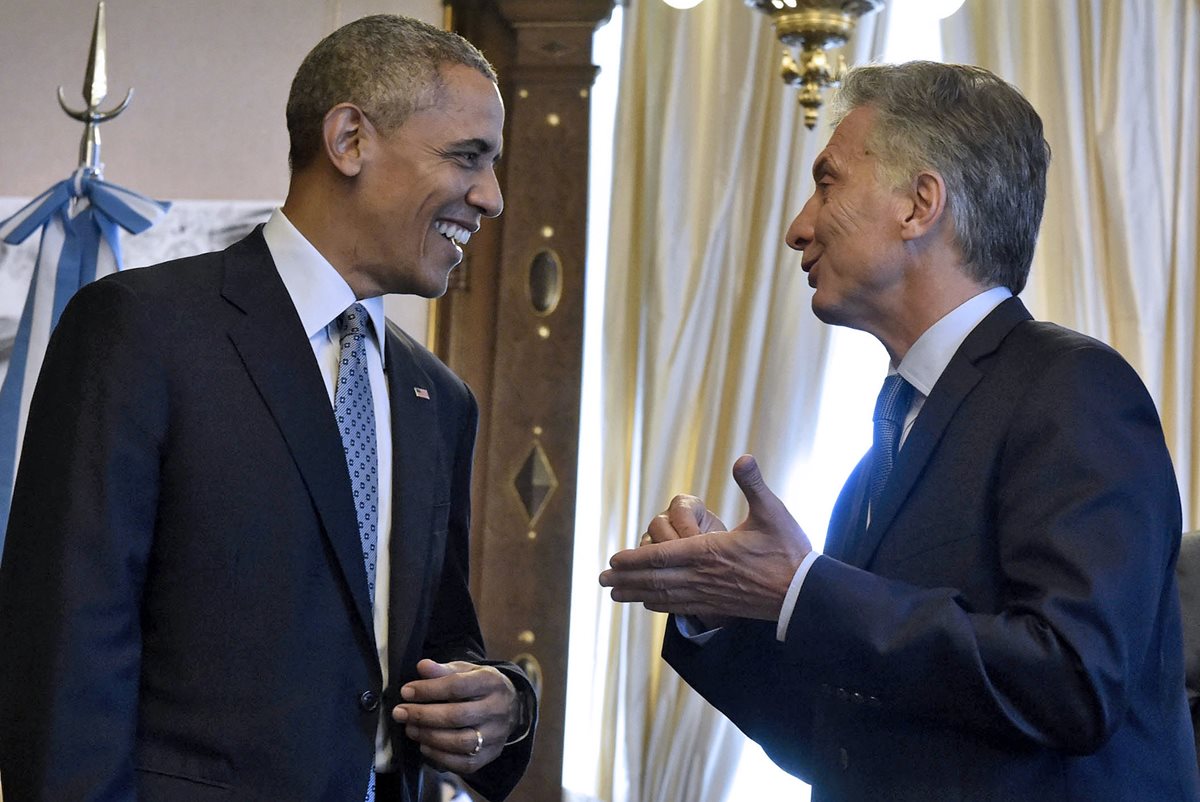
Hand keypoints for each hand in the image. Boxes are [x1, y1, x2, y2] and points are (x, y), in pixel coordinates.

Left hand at [392, 659, 519, 773]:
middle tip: (400, 712)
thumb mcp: (465, 671)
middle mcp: (497, 709)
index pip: (457, 686)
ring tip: (410, 728)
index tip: (406, 692)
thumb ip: (443, 670)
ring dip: (429, 736)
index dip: (428, 690)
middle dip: (423, 715)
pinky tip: (424, 745)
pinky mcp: (491, 755)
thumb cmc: (479, 686)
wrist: (509, 707)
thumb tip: (422, 666)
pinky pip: (463, 762)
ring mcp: (496, 735)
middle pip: (457, 716)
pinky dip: (439, 756)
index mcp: (491, 682)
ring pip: (460, 742)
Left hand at [599, 455, 811, 621]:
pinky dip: (660, 606)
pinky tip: (649, 604)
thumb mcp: (773, 512)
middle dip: (625, 579)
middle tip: (600, 580)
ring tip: (614, 594)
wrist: (806, 594)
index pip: (662, 556)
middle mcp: (703, 577)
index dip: (634, 559)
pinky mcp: (719, 608)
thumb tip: (743, 457)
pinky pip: (681, 608)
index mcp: (710, 552)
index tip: (612, 559)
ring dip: (636, 594)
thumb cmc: (790, 551)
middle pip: (655, 580)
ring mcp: (710, 595)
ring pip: (664, 596)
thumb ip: (754, 484)